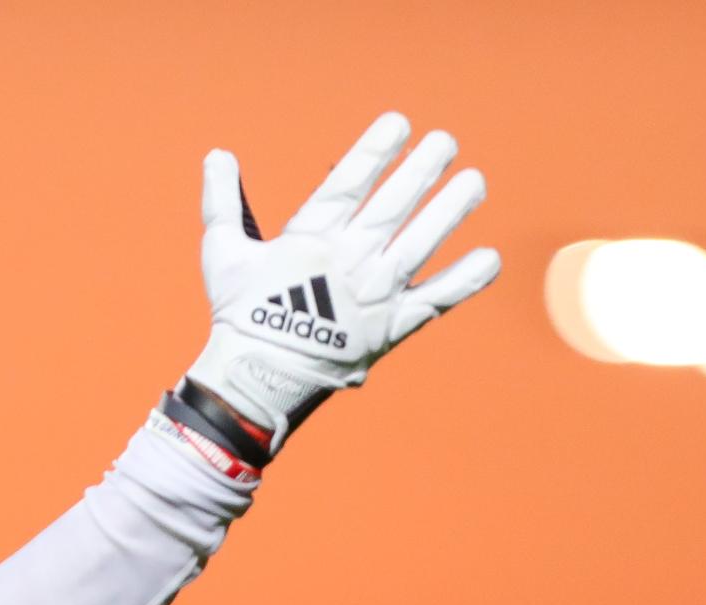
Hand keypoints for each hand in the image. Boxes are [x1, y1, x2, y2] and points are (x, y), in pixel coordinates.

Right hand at [184, 112, 498, 451]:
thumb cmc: (240, 315)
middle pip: (396, 203)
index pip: (351, 180)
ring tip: (474, 182)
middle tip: (446, 142)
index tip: (400, 123)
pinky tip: (489, 257)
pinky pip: (438, 299)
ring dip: (452, 208)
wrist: (258, 379)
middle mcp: (351, 258)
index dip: (377, 148)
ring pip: (424, 241)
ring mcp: (375, 292)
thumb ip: (222, 201)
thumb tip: (217, 155)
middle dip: (424, 167)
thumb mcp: (222, 253)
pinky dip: (466, 279)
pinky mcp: (393, 326)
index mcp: (311, 236)